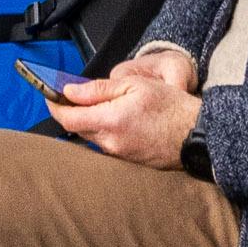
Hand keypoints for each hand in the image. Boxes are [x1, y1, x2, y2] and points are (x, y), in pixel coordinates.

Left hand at [45, 45, 205, 167]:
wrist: (197, 136)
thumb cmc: (171, 108)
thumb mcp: (135, 86)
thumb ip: (99, 89)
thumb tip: (70, 91)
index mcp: (110, 121)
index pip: (68, 118)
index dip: (55, 105)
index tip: (50, 94)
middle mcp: (110, 142)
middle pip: (77, 128)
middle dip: (71, 111)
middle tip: (72, 94)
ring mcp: (118, 154)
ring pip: (92, 135)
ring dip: (90, 120)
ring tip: (102, 103)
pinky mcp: (126, 161)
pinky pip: (106, 144)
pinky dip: (104, 130)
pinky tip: (117, 118)